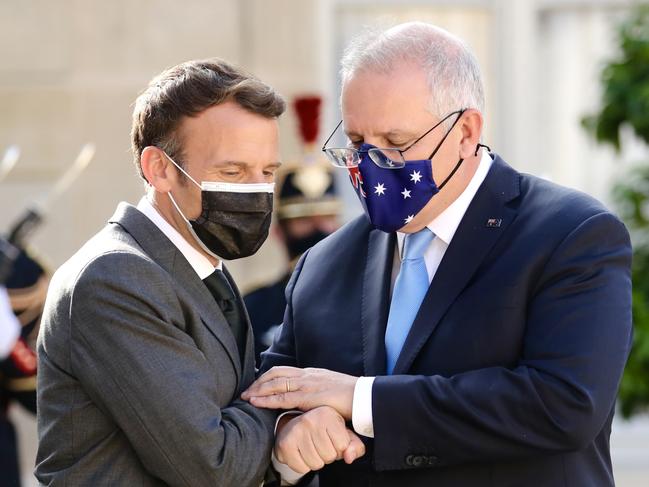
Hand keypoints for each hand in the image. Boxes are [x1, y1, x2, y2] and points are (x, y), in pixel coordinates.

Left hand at [242, 366, 357, 419]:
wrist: (364, 397)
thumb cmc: (350, 397)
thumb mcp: (330, 390)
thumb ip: (316, 392)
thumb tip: (307, 399)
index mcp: (311, 373)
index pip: (283, 371)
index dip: (266, 377)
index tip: (256, 385)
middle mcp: (307, 375)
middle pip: (275, 374)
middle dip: (258, 382)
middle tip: (245, 391)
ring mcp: (308, 385)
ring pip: (276, 384)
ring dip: (258, 390)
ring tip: (246, 397)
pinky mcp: (310, 397)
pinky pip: (283, 397)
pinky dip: (267, 400)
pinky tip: (256, 403)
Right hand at [274, 406, 365, 473]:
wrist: (292, 427)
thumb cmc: (321, 431)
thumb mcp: (341, 434)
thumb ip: (354, 446)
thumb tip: (349, 457)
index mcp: (327, 414)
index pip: (343, 445)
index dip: (339, 448)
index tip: (332, 440)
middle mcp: (310, 419)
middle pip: (330, 456)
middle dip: (327, 455)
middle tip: (320, 445)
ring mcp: (296, 431)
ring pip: (316, 464)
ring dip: (316, 461)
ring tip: (311, 448)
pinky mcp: (285, 445)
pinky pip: (302, 468)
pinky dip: (304, 466)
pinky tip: (302, 454)